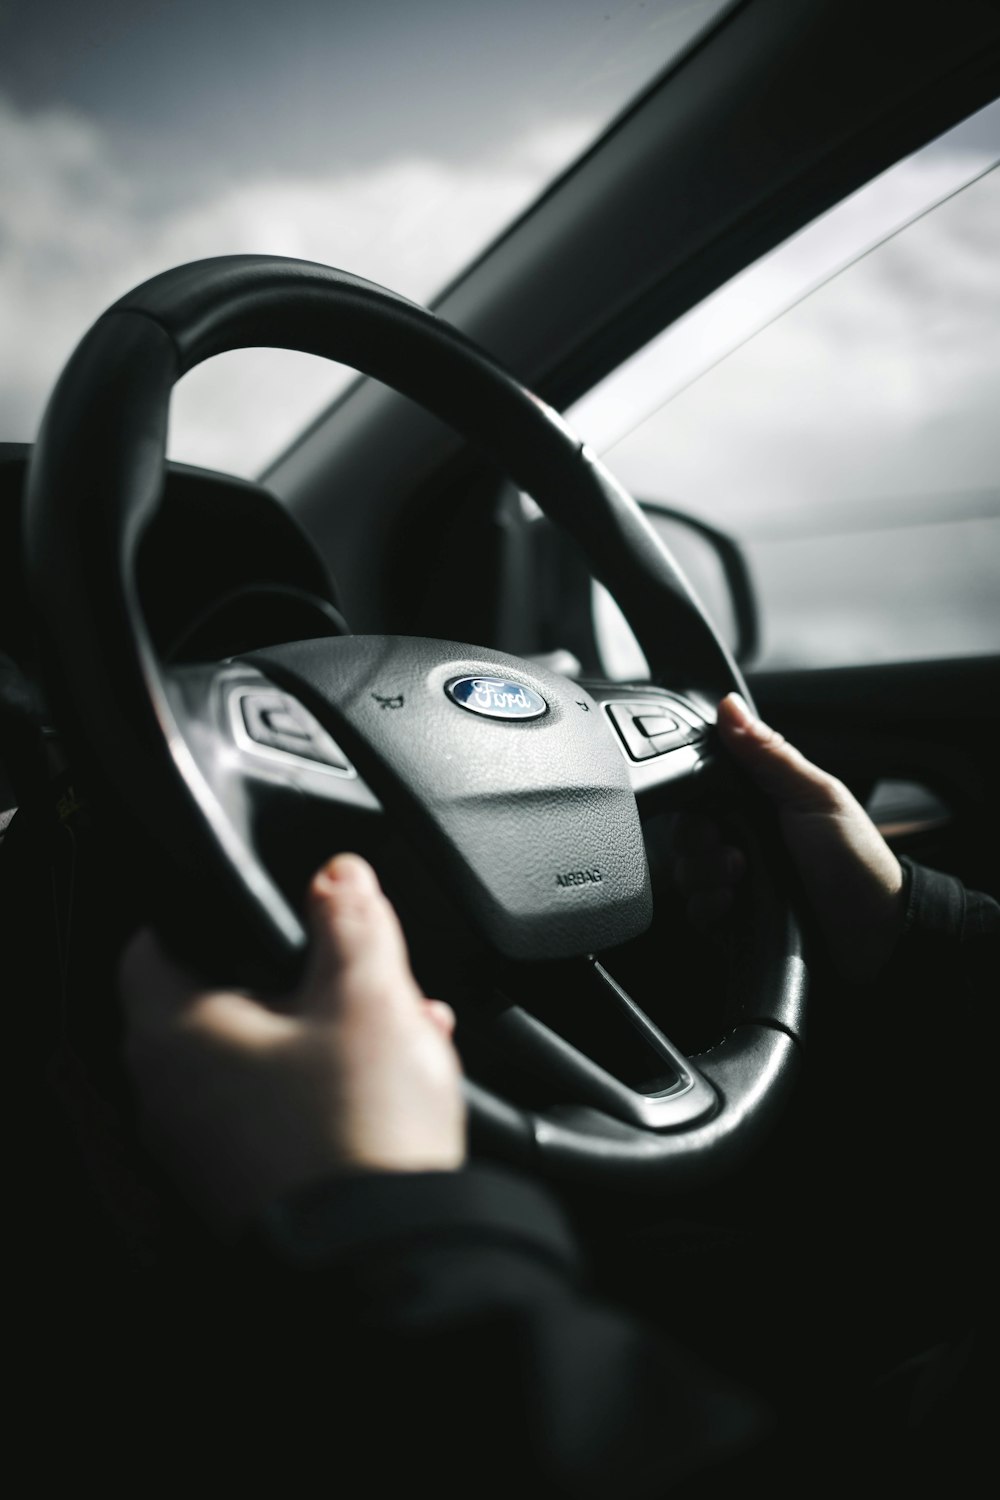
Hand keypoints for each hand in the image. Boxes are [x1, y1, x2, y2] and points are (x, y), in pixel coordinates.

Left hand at [119, 853, 465, 1228]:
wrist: (390, 1260)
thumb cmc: (361, 1132)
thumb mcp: (371, 996)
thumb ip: (353, 920)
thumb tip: (339, 874)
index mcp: (175, 1033)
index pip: (157, 941)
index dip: (214, 909)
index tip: (271, 902)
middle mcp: (168, 1095)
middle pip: (222, 998)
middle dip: (302, 974)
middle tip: (361, 968)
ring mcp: (202, 1149)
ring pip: (259, 1057)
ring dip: (325, 1030)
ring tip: (403, 1024)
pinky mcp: (245, 1186)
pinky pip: (275, 1112)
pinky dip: (323, 1087)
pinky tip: (394, 1081)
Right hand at [675, 693, 905, 983]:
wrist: (874, 934)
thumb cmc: (856, 860)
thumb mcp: (815, 796)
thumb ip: (769, 752)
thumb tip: (730, 705)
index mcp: (759, 801)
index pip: (701, 789)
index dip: (694, 799)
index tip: (712, 813)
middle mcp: (742, 837)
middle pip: (685, 830)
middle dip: (700, 843)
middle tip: (736, 852)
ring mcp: (734, 879)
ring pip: (684, 870)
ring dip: (705, 877)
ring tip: (741, 881)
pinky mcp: (730, 917)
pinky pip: (693, 909)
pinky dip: (707, 907)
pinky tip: (734, 905)